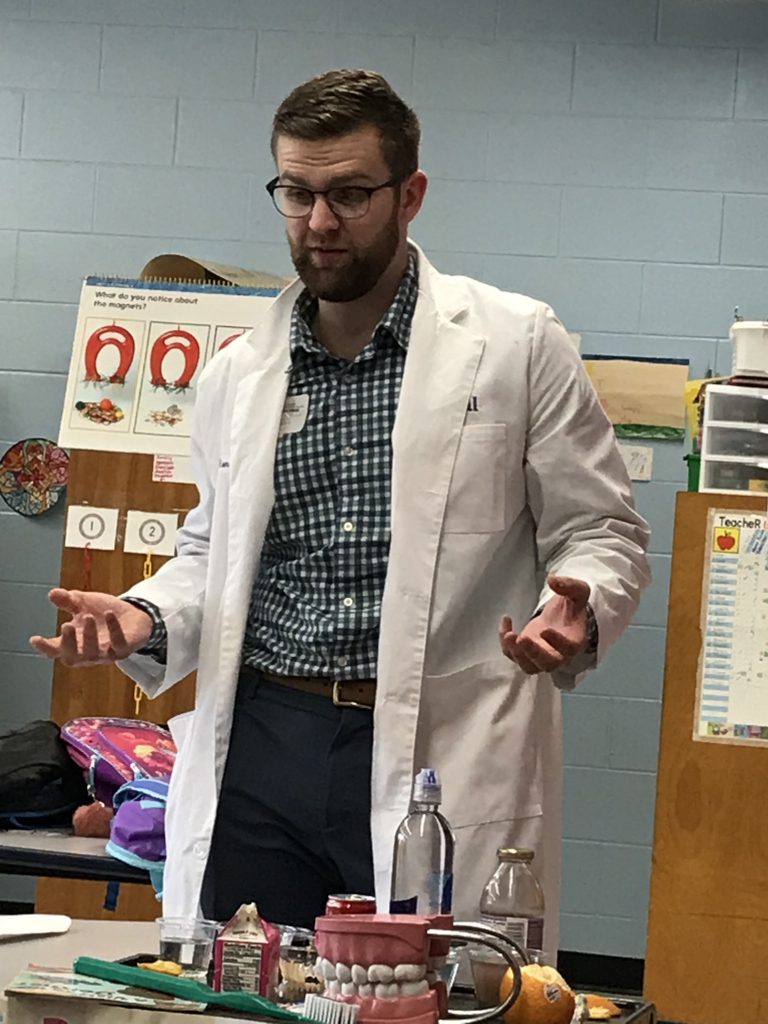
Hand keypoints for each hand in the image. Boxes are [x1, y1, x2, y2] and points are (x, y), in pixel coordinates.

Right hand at [29, 589, 153, 666]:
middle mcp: (88, 653)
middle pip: (73, 657)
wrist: (134, 616)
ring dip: (90, 636)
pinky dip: (113, 630)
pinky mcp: (124, 649)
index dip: (45, 647)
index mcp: (74, 643)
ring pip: (94, 654)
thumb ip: (68, 601)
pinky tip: (109, 615)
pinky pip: (119, 645)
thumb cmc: (103, 614)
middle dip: (68, 643)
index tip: (35, 639)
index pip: (56, 650)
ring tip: (87, 616)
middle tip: (66, 625)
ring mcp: (106, 654)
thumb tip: (53, 593)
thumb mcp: (84, 604)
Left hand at [499, 575, 590, 674]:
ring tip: (508, 635)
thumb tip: (552, 579)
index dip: (557, 642)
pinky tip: (506, 621)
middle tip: (522, 639)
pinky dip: (505, 641)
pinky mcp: (524, 652)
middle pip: (548, 664)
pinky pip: (512, 653)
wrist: (561, 619)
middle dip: (533, 653)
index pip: (568, 649)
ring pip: (528, 666)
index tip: (545, 630)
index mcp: (574, 641)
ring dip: (516, 653)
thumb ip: (568, 585)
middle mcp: (559, 655)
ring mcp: (540, 656)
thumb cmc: (572, 607)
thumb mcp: (577, 592)